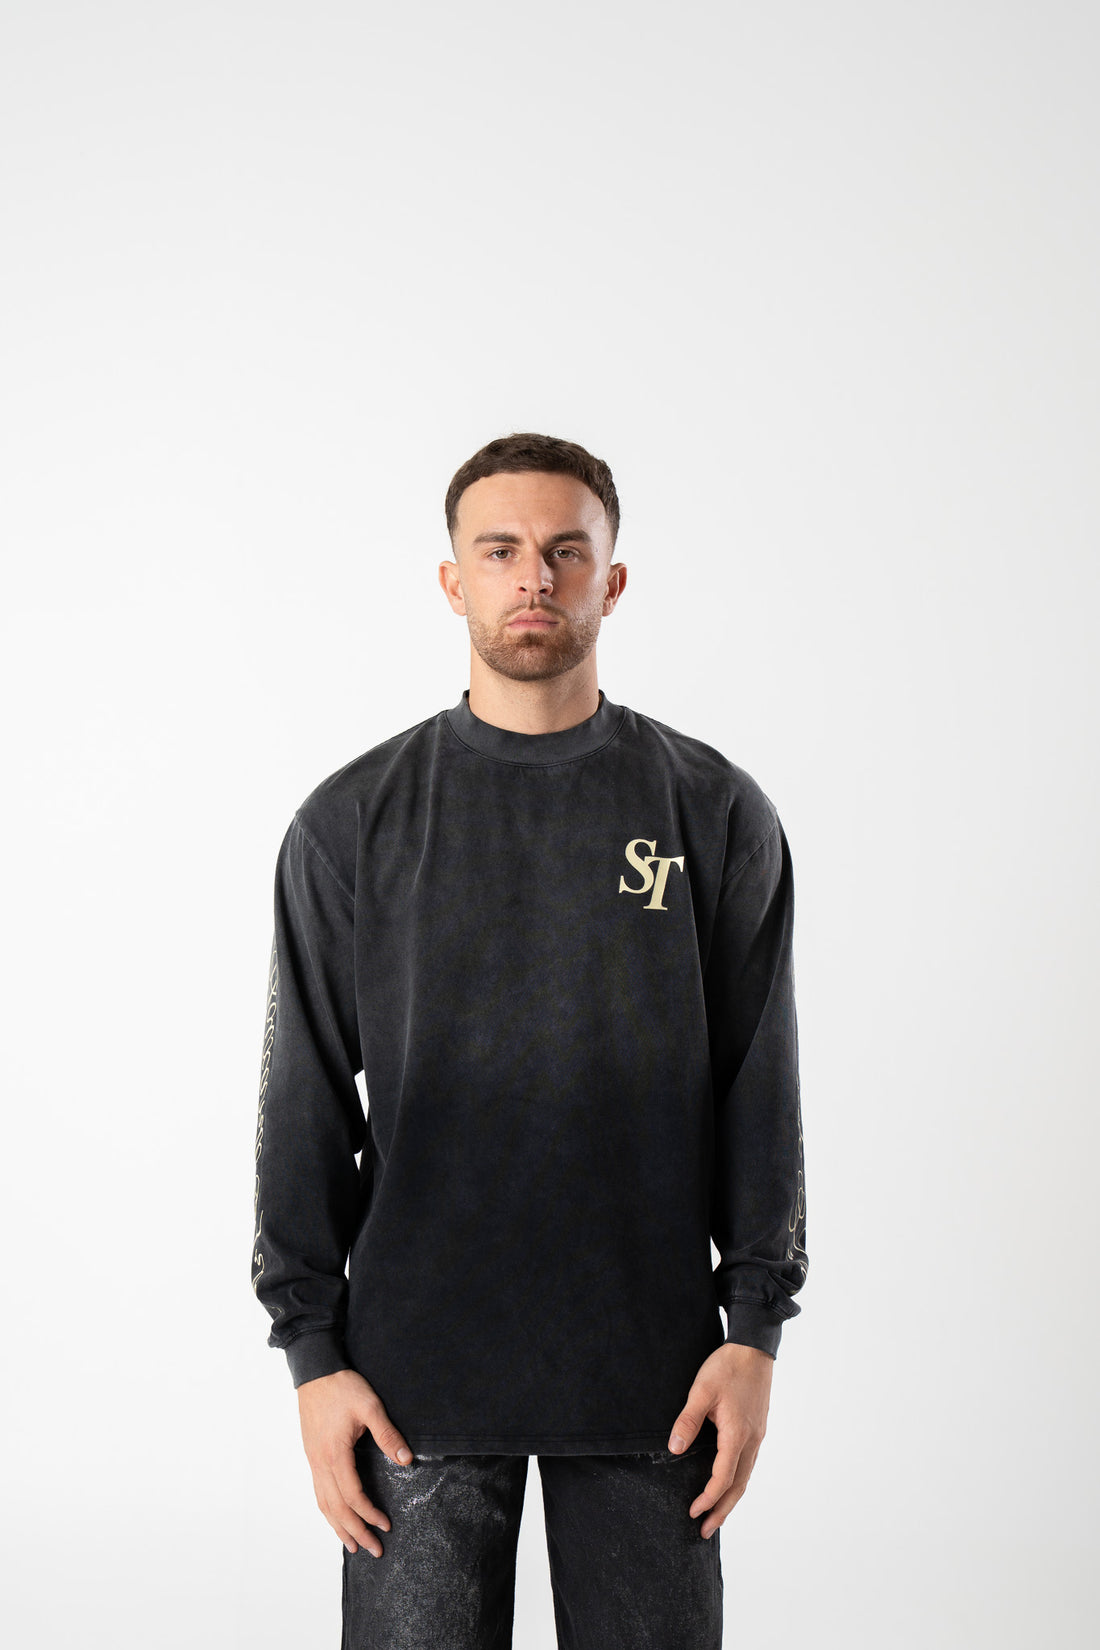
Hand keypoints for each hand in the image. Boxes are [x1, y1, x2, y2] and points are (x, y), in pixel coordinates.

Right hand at [297, 1367, 413, 1555]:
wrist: (315, 1371)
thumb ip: (387, 1434)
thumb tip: (406, 1459)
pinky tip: (335, 1517)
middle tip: (374, 1549)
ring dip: (338, 1527)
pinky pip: (318, 1492)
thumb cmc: (342, 1387)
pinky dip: (327, 1511)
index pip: (353, 1496)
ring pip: (323, 1504)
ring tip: (352, 1546)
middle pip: (337, 1508)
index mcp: (335, 1454)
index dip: (370, 1514)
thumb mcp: (370, 1406)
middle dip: (356, 1531)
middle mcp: (320, 1463)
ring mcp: (313, 1461)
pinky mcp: (311, 1456)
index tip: (386, 1525)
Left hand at [667, 1341, 773, 1538]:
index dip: (708, 1498)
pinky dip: (737, 1481)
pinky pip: (748, 1463)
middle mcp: (752, 1440)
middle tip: (705, 1530)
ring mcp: (757, 1435)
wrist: (754, 1347)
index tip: (692, 1512)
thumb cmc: (726, 1367)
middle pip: (738, 1486)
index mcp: (737, 1434)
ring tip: (715, 1515)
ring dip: (731, 1499)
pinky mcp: (757, 1428)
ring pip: (745, 1476)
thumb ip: (687, 1421)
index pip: (723, 1478)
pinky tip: (728, 1484)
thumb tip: (674, 1450)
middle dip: (722, 1510)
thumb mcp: (701, 1391)